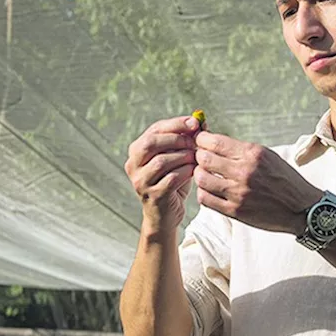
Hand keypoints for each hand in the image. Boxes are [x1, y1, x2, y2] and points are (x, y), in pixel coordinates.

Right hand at [125, 116, 200, 232]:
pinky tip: (194, 172)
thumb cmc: (173, 181)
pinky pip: (171, 179)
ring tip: (196, 158)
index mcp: (137, 151)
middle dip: (176, 139)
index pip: (154, 130)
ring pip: (161, 162)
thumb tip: (201, 121)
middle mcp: (133, 165)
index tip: (195, 122)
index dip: (176, 124)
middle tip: (195, 142)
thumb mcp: (178, 158)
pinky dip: (186, 172)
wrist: (166, 215)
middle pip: (151, 143)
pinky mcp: (152, 196)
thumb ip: (186, 140)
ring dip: (183, 157)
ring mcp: (141, 182)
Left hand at [193, 132, 320, 233]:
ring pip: (201, 179)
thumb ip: (241, 150)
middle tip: (201, 159)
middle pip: (204, 159)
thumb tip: (214, 143)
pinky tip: (210, 190)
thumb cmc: (284, 180)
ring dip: (200, 175)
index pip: (214, 142)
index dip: (201, 140)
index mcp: (252, 154)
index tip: (200, 142)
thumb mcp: (267, 156)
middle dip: (199, 156)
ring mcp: (238, 192)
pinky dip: (204, 193)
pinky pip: (206, 199)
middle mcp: (244, 171)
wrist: (301, 208)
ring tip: (206, 175)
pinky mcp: (236, 211)